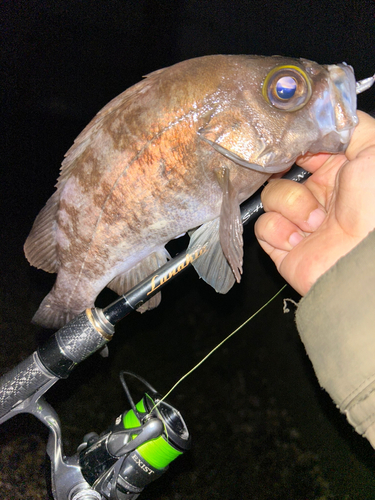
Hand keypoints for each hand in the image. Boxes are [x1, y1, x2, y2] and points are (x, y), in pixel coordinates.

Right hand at [254, 111, 374, 295]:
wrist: (364, 259)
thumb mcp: (373, 148)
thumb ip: (348, 125)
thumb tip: (321, 116)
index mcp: (336, 171)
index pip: (301, 149)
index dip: (293, 146)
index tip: (292, 145)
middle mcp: (315, 194)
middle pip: (279, 170)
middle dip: (286, 173)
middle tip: (297, 176)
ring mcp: (298, 219)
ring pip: (270, 196)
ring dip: (292, 206)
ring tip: (315, 222)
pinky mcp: (283, 243)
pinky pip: (264, 226)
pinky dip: (280, 231)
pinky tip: (301, 238)